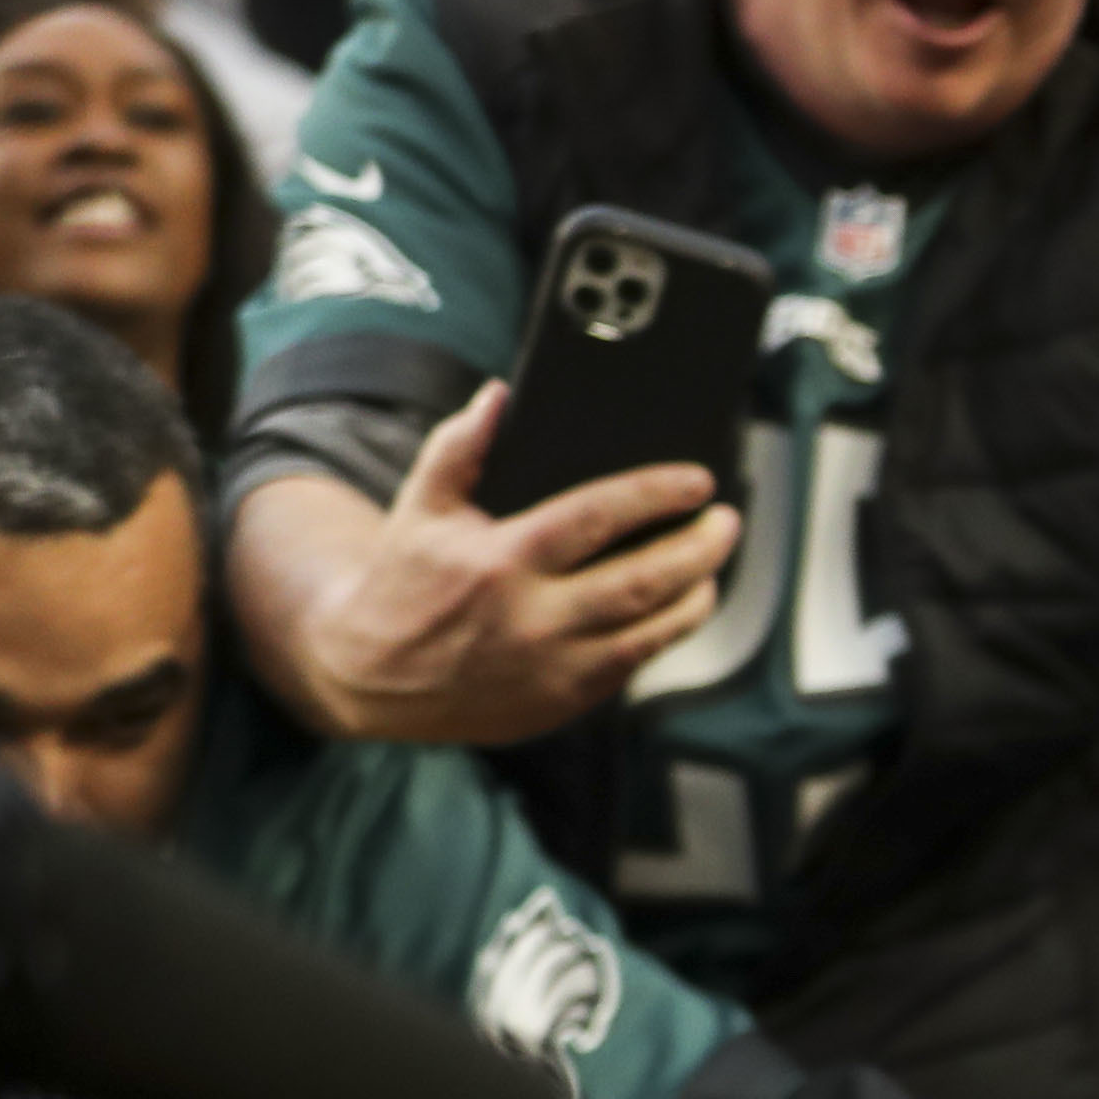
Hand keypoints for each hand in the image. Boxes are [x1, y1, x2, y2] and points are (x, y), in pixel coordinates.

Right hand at [273, 383, 739, 746]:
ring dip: (694, 598)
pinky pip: (632, 665)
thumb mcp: (419, 506)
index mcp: (501, 560)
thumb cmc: (405, 582)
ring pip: (651, 633)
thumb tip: (498, 395)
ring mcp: (554, 667)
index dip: (656, 495)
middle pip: (642, 582)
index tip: (697, 481)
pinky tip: (678, 607)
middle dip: (697, 549)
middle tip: (726, 523)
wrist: (371, 677)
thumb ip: (458, 447)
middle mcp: (533, 618)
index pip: (597, 517)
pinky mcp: (563, 703)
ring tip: (712, 566)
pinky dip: (663, 634)